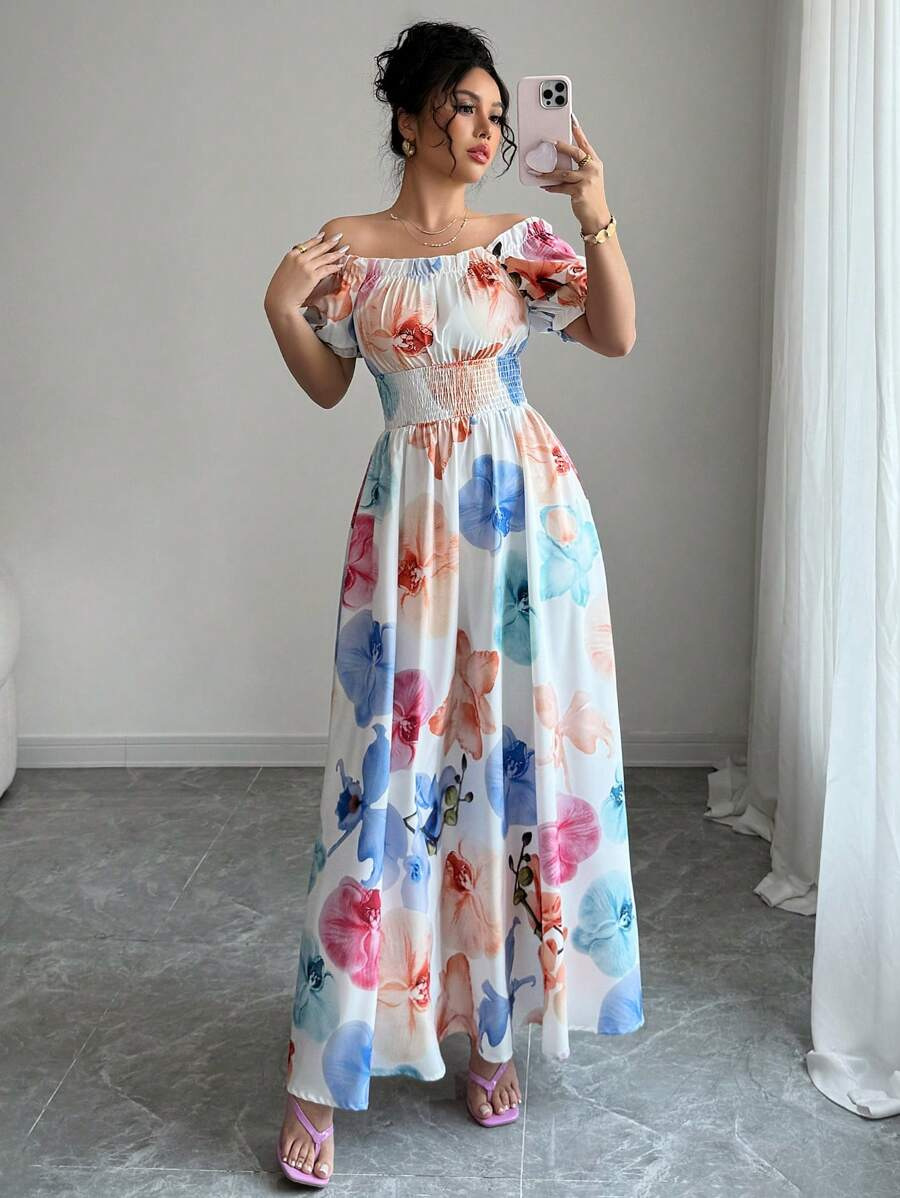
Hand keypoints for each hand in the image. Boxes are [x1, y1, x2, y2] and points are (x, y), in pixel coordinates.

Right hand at [264, 230, 349, 313]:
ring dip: (337, 253)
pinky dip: (335, 266)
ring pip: (324, 257)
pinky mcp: (312, 276)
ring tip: (345, 249)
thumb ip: (293, 265)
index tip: (323, 235)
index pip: (306, 244)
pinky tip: (340, 265)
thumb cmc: (280, 291)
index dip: (316, 239)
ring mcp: (306, 266)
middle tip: (339, 236)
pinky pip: (326, 269)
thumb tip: (301, 266)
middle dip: (330, 241)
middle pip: (318, 248)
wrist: (279, 301)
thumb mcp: (284, 272)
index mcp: (290, 256)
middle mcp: (298, 258)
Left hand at [524, 116, 609, 230]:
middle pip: (575, 153)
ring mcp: (587, 180)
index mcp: (595, 164)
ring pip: (563, 172)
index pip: (586, 144)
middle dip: (561, 146)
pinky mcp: (580, 192)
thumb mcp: (588, 180)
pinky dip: (552, 187)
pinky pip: (561, 187)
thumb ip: (578, 169)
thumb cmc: (591, 198)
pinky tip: (544, 186)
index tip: (572, 120)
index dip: (578, 132)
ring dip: (548, 173)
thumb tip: (558, 163)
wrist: (597, 217)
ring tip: (537, 172)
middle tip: (549, 142)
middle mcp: (593, 170)